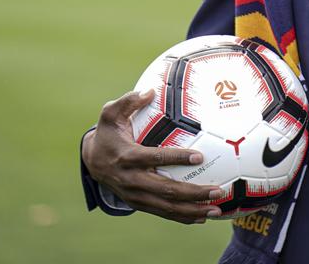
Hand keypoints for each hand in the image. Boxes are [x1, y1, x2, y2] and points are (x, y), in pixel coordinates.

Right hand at [82, 89, 224, 223]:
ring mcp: (135, 195)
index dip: (176, 158)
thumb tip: (150, 91)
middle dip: (193, 192)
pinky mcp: (139, 204)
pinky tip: (203, 217)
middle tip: (217, 190)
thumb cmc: (107, 134)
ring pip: (167, 206)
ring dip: (193, 210)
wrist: (91, 162)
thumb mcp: (110, 114)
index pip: (154, 158)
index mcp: (127, 157)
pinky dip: (183, 217)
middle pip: (166, 189)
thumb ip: (128, 101)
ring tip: (216, 208)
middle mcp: (132, 179)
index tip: (199, 156)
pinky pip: (163, 213)